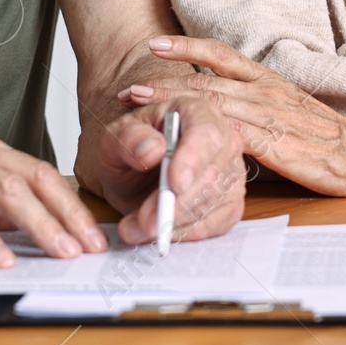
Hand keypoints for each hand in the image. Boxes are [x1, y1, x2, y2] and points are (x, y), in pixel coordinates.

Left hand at [96, 93, 245, 246]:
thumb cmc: (130, 147)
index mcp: (195, 111)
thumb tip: (153, 150)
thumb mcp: (114, 137)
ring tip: (137, 228)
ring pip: (216, 203)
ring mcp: (230, 172)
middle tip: (143, 221)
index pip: (206, 133)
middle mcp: (222, 139)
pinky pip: (218, 223)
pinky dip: (188, 233)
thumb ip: (129, 139)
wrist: (134, 170)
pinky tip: (162, 232)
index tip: (174, 184)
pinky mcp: (229, 201)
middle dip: (177, 204)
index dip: (193, 159)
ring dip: (176, 222)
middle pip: (213, 175)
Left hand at [121, 36, 345, 197]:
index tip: (154, 46)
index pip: (220, 53)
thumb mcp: (286, 109)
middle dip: (163, 82)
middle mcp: (263, 90)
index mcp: (267, 79)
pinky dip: (200, 131)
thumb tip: (219, 111)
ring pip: (210, 101)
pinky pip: (229, 131)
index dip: (186, 47)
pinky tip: (178, 136)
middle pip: (204, 78)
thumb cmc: (324, 137)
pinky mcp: (272, 139)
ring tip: (139, 106)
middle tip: (129, 87)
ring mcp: (267, 113)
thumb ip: (253, 105)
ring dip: (171, 103)